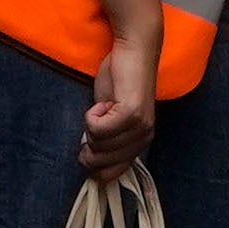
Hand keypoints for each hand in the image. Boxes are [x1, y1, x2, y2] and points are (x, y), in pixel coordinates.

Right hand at [83, 34, 160, 172]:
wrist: (133, 52)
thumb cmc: (119, 80)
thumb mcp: (111, 115)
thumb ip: (106, 138)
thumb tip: (86, 162)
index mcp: (140, 143)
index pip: (111, 175)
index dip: (92, 166)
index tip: (85, 149)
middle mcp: (143, 139)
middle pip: (100, 161)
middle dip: (88, 143)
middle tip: (93, 120)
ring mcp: (139, 128)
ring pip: (97, 144)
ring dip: (90, 124)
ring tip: (102, 106)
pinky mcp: (130, 114)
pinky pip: (97, 129)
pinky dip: (91, 116)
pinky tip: (101, 102)